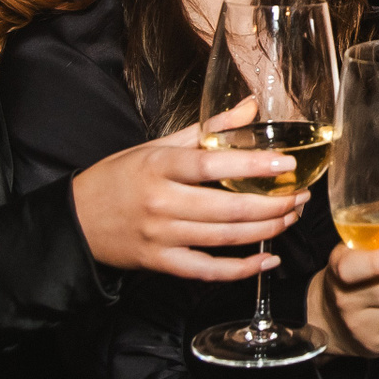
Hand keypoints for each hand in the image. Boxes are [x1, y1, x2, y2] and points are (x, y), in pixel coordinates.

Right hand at [70, 97, 307, 279]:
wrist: (77, 220)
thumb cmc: (120, 177)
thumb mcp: (157, 146)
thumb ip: (207, 129)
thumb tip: (249, 108)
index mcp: (159, 166)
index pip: (211, 165)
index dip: (252, 165)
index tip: (287, 163)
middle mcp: (161, 203)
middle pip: (226, 207)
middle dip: (272, 205)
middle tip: (300, 197)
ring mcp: (160, 236)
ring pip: (223, 239)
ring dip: (264, 231)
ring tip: (291, 218)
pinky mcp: (160, 263)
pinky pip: (207, 271)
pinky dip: (241, 270)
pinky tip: (267, 260)